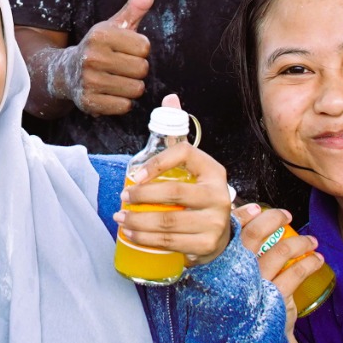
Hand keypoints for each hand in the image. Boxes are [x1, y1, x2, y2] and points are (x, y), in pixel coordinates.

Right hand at [56, 0, 154, 115]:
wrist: (66, 72)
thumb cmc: (100, 47)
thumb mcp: (117, 24)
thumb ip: (137, 3)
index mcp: (100, 35)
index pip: (144, 47)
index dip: (139, 50)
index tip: (125, 49)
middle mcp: (91, 57)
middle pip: (142, 69)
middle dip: (137, 69)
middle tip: (120, 66)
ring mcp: (88, 81)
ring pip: (135, 89)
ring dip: (131, 87)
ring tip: (116, 79)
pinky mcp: (88, 102)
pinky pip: (124, 106)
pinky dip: (122, 102)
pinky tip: (110, 93)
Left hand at [116, 98, 235, 264]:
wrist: (221, 234)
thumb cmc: (198, 195)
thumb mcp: (192, 165)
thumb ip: (178, 132)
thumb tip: (171, 97)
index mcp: (213, 170)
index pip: (184, 154)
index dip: (156, 162)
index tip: (133, 174)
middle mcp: (219, 194)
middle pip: (174, 193)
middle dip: (141, 196)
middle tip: (123, 197)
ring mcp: (215, 221)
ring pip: (169, 221)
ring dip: (138, 220)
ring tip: (121, 218)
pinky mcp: (207, 245)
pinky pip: (171, 242)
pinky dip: (146, 239)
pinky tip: (132, 235)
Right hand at [236, 202, 325, 334]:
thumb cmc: (239, 308)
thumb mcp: (227, 284)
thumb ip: (229, 260)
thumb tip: (240, 229)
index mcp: (221, 265)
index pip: (230, 231)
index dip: (244, 215)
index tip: (258, 209)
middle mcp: (236, 272)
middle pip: (255, 234)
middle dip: (274, 219)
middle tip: (286, 216)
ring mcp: (256, 285)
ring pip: (281, 250)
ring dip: (300, 242)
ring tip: (311, 241)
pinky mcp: (275, 298)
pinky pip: (297, 272)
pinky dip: (310, 263)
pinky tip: (317, 260)